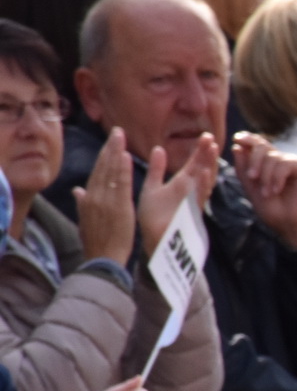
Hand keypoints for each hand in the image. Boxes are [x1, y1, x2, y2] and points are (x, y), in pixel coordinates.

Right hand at [72, 128, 136, 265]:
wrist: (102, 258)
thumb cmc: (97, 242)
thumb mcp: (85, 220)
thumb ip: (83, 202)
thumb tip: (77, 190)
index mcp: (88, 198)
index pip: (96, 172)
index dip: (103, 156)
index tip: (109, 143)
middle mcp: (94, 196)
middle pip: (102, 167)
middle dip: (109, 148)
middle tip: (117, 131)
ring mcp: (105, 200)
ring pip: (110, 171)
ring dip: (115, 152)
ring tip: (121, 136)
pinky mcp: (118, 207)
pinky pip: (120, 184)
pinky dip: (122, 169)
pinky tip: (125, 155)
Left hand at [137, 137, 217, 253]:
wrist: (155, 242)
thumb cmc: (154, 218)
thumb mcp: (152, 188)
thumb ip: (156, 170)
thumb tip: (158, 149)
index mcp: (182, 184)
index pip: (195, 164)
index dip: (200, 151)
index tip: (206, 136)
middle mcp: (190, 192)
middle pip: (203, 169)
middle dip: (207, 155)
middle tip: (210, 138)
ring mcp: (193, 203)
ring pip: (205, 181)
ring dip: (208, 166)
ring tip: (211, 149)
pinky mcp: (191, 215)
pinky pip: (198, 198)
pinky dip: (201, 185)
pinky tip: (203, 173)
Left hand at [232, 132, 296, 251]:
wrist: (290, 224)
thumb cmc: (273, 209)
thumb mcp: (251, 189)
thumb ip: (243, 169)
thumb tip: (236, 147)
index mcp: (267, 163)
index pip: (257, 143)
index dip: (248, 138)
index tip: (238, 139)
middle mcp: (280, 159)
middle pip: (263, 146)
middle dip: (254, 160)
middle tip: (252, 177)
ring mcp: (292, 162)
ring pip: (272, 157)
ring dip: (266, 176)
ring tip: (268, 193)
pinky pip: (284, 164)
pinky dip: (277, 177)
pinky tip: (277, 190)